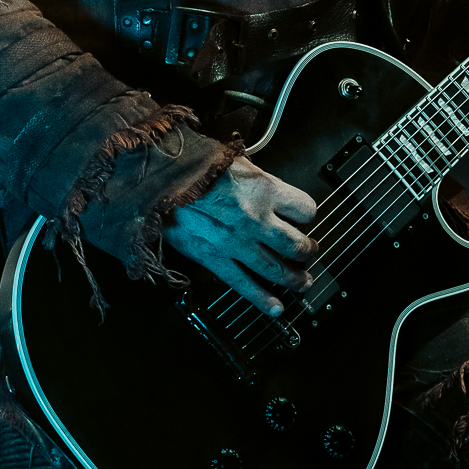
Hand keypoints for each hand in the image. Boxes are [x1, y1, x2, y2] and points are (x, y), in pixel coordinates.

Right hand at [164, 157, 316, 316]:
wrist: (159, 177)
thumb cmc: (193, 164)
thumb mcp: (235, 161)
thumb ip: (257, 181)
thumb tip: (268, 190)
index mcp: (264, 190)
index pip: (305, 209)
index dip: (308, 214)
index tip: (306, 217)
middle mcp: (256, 219)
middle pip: (296, 244)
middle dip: (307, 251)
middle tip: (310, 252)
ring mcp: (236, 242)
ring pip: (276, 269)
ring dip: (294, 278)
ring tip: (302, 282)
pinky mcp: (214, 258)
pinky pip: (243, 284)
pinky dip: (262, 299)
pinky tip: (276, 307)